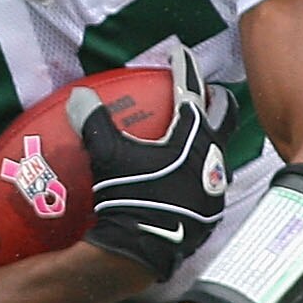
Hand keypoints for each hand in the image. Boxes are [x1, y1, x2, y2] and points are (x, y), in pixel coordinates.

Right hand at [77, 47, 233, 279]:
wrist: (141, 249)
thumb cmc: (129, 196)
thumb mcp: (107, 156)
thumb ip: (94, 122)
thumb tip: (79, 95)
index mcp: (193, 137)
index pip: (191, 92)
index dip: (185, 69)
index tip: (181, 53)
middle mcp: (213, 159)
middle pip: (223, 119)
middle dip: (217, 102)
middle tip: (208, 93)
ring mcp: (214, 188)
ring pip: (220, 152)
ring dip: (211, 140)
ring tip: (199, 135)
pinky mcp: (210, 213)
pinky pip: (209, 183)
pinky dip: (200, 172)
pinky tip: (187, 177)